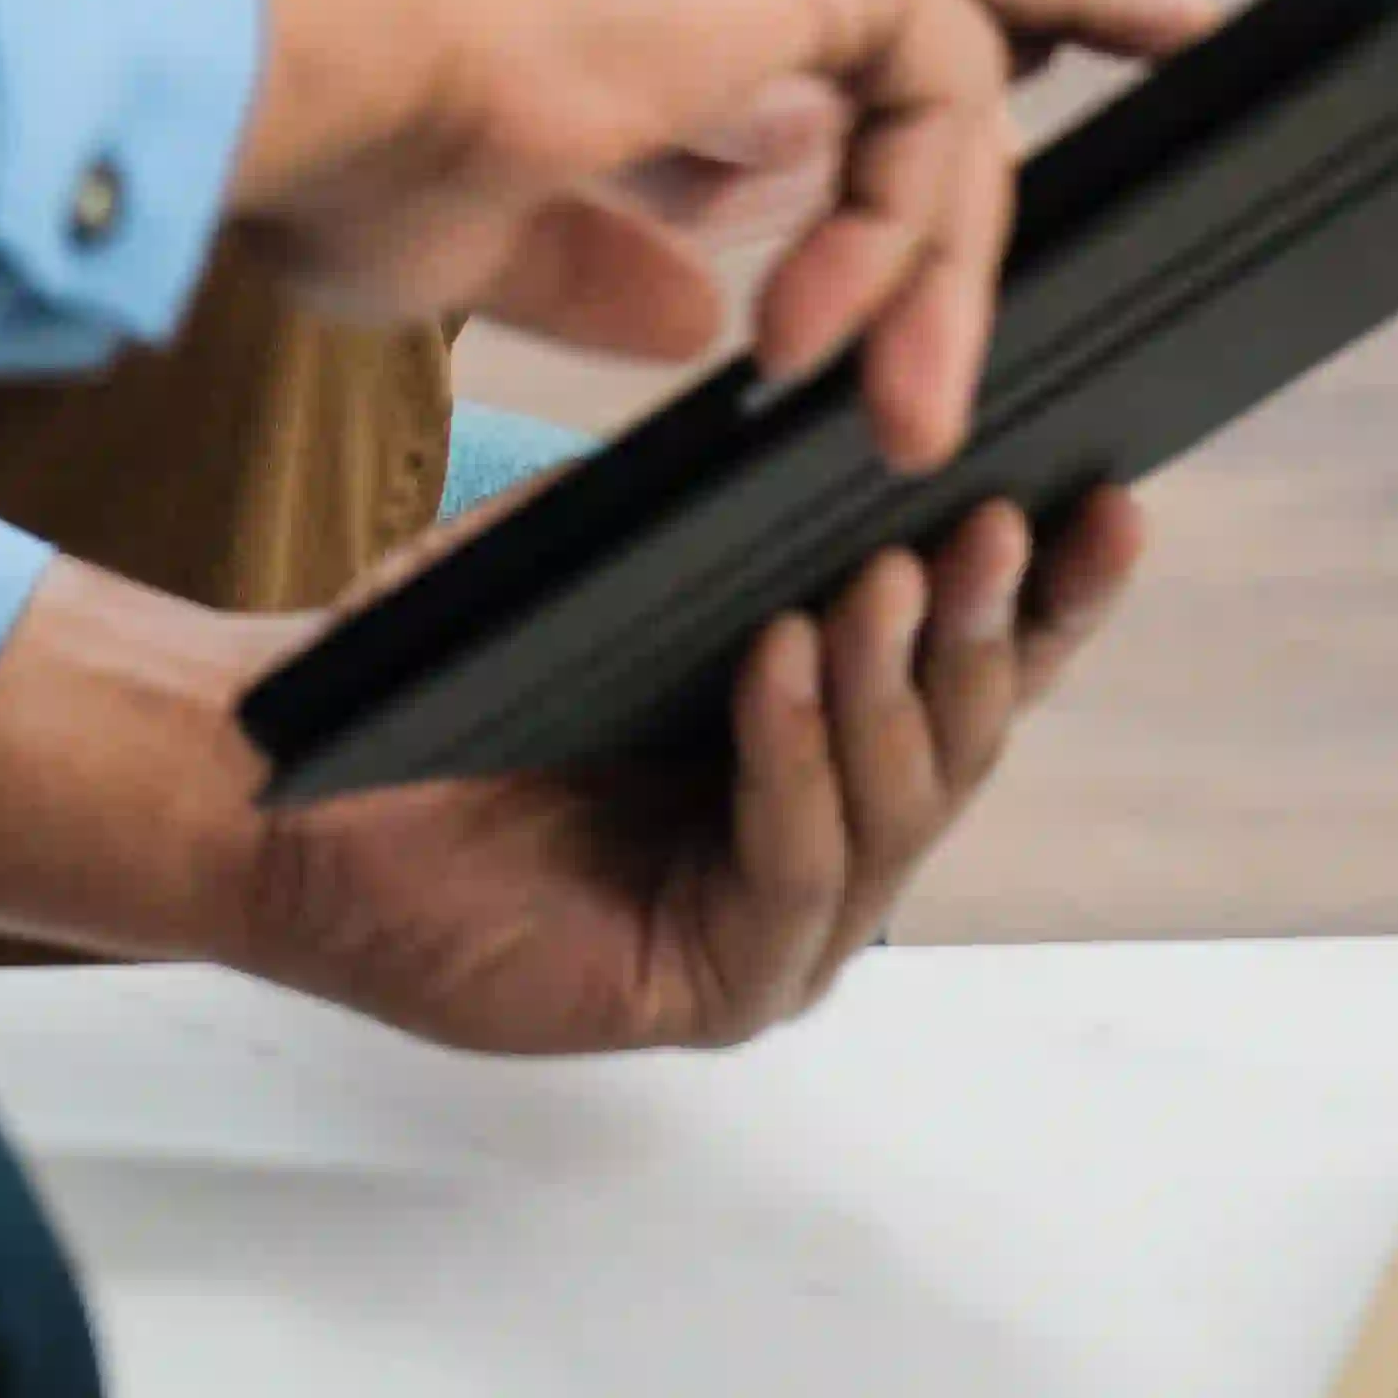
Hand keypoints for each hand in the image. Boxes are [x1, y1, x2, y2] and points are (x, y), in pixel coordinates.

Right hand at [230, 0, 1212, 464]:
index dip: (929, 12)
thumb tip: (705, 318)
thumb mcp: (487, 229)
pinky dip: (909, 246)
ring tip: (897, 423)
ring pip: (953, 85)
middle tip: (1177, 25)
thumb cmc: (345, 140)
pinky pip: (950, 114)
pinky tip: (824, 348)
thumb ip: (601, 260)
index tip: (1029, 41)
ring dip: (939, 267)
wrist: (313, 59)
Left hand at [231, 489, 1145, 1052]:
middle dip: (988, 624)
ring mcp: (778, 928)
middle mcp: (824, 844)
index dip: (1048, 598)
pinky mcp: (712, 984)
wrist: (287, 780)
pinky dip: (793, 756)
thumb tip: (850, 413)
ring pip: (892, 803)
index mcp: (819, 749)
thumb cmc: (441, 675)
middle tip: (1007, 517)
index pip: (966, 671)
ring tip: (900, 572)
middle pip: (956, 738)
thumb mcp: (604, 568)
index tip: (1109, 500)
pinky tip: (783, 662)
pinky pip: (790, 865)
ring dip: (900, 681)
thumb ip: (723, 522)